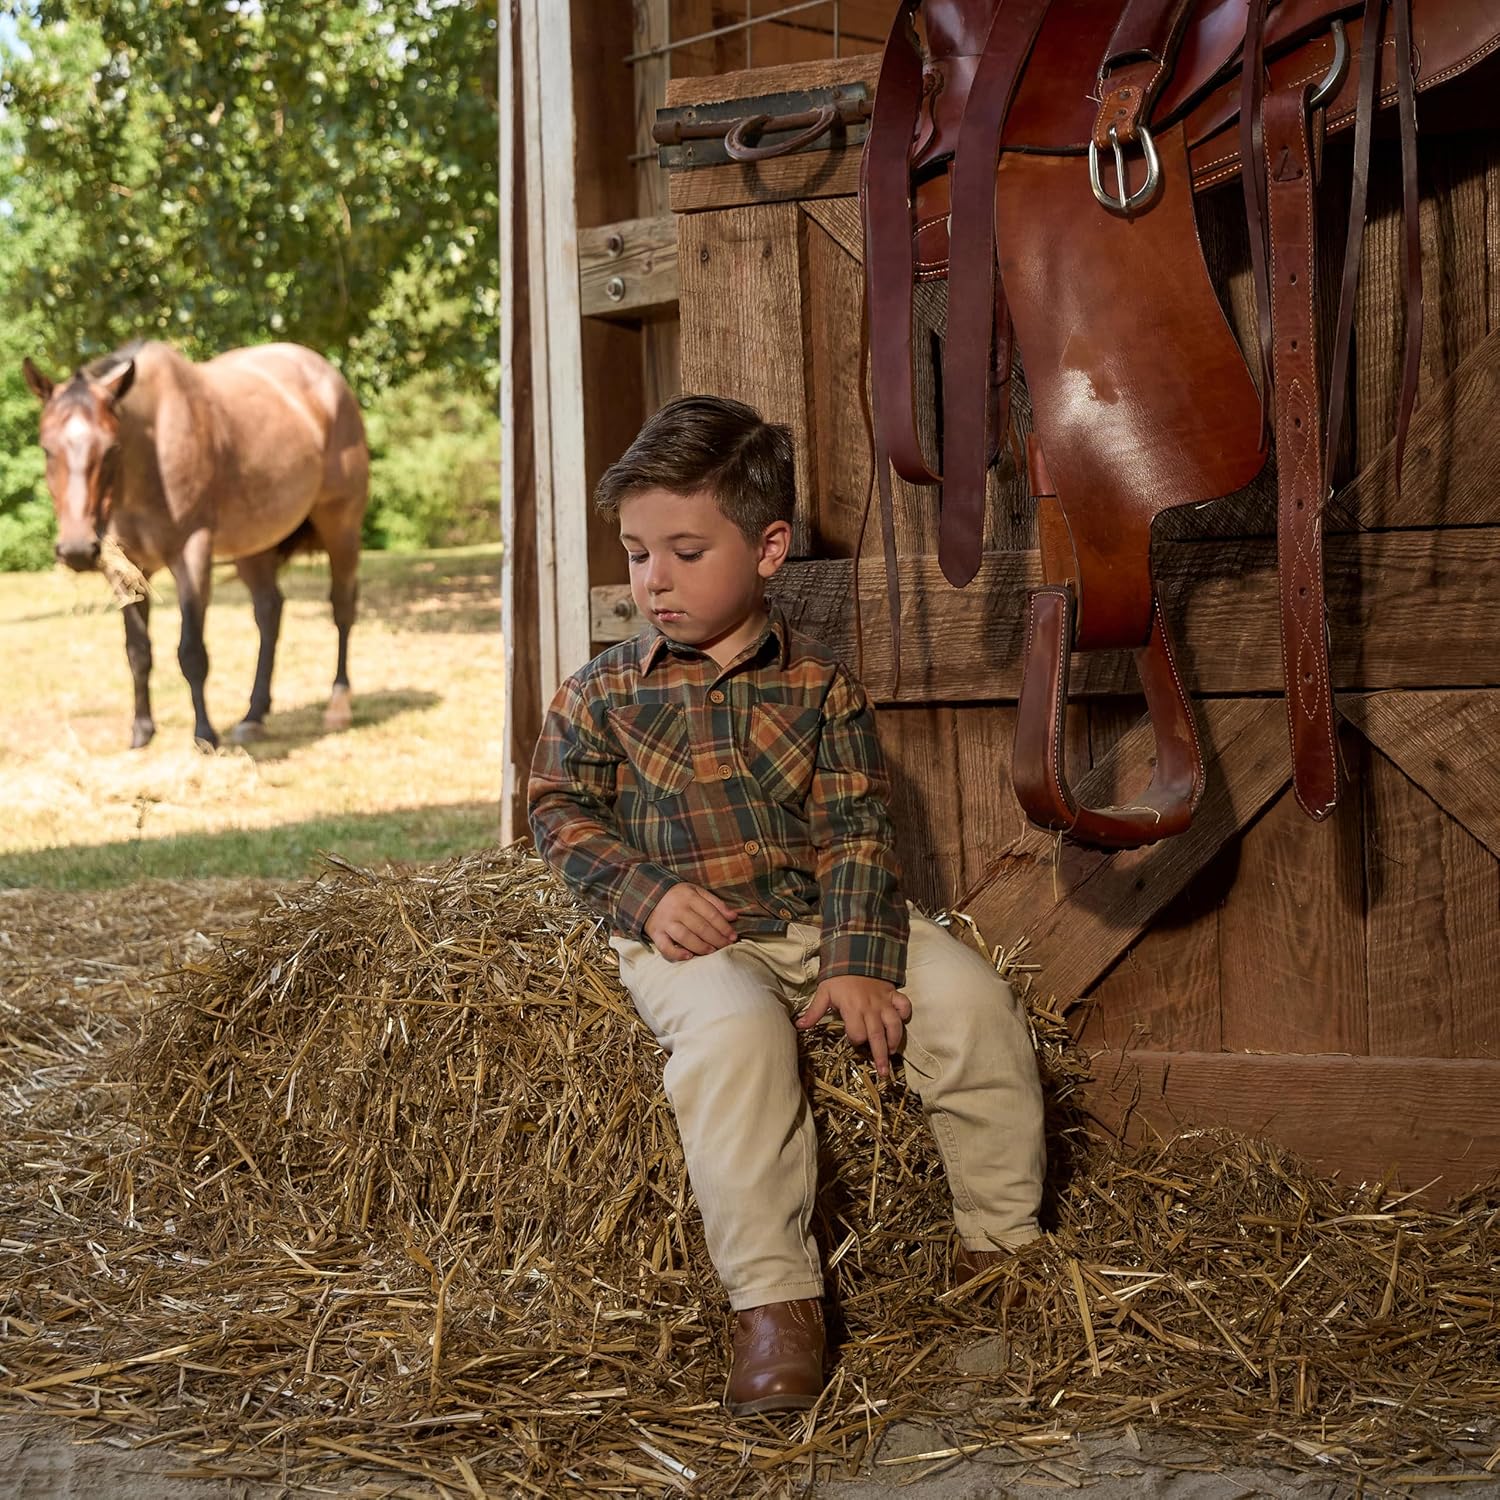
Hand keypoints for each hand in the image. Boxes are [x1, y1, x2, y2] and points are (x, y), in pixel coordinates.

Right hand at [644, 883, 739, 961]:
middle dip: (716, 939)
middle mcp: (677, 909)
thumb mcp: (696, 891)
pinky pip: (665, 946)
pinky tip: (689, 956)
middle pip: (701, 927)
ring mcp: (665, 922)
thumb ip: (715, 903)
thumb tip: (734, 916)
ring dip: (701, 946)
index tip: (733, 936)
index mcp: (689, 897)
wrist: (646, 894)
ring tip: (713, 951)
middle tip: (726, 946)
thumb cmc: (677, 895)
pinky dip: (676, 953)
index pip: (711, 914)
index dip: (724, 926)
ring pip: (685, 937)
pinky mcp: (655, 933)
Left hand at [796, 975, 911, 1077]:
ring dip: (895, 1040)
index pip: (857, 1033)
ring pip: (894, 1024)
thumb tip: (799, 1026)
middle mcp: (870, 1008)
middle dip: (881, 1055)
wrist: (854, 955)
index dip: (855, 1040)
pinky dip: (905, 1013)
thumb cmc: (837, 977)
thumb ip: (814, 1011)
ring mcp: (883, 1002)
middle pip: (877, 1035)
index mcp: (852, 1009)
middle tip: (883, 1073)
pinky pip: (904, 1004)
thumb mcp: (824, 992)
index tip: (853, 1040)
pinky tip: (902, 1022)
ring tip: (892, 1052)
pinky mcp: (892, 994)